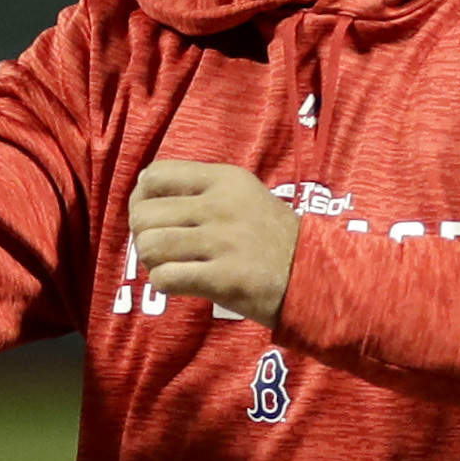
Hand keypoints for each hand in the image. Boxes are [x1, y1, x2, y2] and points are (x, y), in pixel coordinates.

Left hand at [129, 161, 299, 327]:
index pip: (154, 176)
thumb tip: (144, 199)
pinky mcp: (223, 277)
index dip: (142, 199)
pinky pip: (165, 278)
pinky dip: (165, 284)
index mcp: (224, 179)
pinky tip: (182, 284)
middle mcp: (220, 205)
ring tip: (173, 266)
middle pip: (144, 215)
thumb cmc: (274, 239)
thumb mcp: (244, 197)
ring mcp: (222, 241)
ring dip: (153, 262)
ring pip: (149, 246)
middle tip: (163, 249)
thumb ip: (201, 192)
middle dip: (144, 236)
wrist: (317, 277)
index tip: (153, 217)